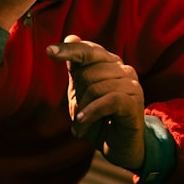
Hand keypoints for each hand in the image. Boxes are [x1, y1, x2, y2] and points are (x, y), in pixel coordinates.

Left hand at [47, 35, 145, 169]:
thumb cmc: (98, 118)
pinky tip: (82, 124)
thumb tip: (71, 36)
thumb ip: (77, 67)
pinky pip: (107, 100)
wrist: (118, 147)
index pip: (88, 50)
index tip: (49, 51)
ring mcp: (132, 84)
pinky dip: (91, 113)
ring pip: (96, 88)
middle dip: (78, 96)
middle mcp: (123, 69)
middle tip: (80, 113)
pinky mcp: (134, 102)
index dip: (70, 50)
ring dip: (83, 110)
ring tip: (83, 124)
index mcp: (109, 63)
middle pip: (88, 72)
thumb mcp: (82, 92)